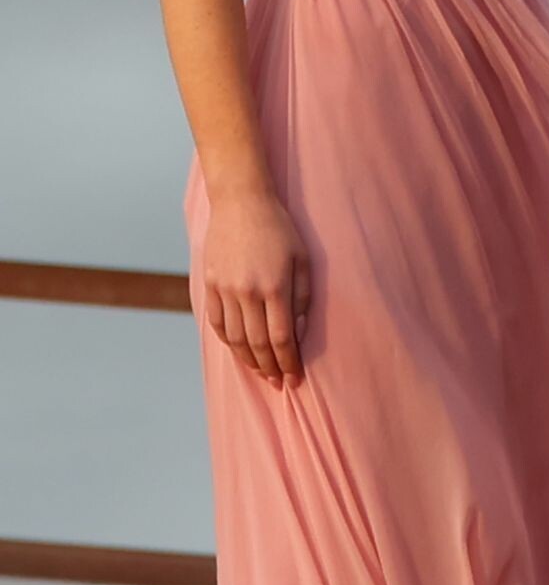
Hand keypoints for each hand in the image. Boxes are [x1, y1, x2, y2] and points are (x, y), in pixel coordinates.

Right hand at [202, 186, 310, 388]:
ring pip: (234, 339)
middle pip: (257, 344)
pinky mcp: (210, 284)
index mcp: (275, 286)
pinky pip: (217, 323)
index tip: (294, 378)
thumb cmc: (279, 227)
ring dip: (248, 360)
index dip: (288, 362)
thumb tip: (298, 333)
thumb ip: (302, 297)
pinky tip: (238, 350)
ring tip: (261, 371)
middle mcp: (247, 292)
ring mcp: (225, 289)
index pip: (281, 338)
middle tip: (278, 382)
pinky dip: (227, 342)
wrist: (241, 201)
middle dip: (270, 368)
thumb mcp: (302, 258)